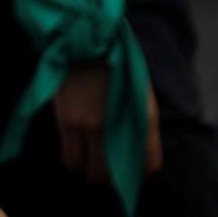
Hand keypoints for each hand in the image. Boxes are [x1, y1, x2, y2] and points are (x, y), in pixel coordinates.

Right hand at [53, 62, 159, 187]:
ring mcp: (91, 126)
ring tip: (87, 163)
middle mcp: (119, 128)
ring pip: (90, 171)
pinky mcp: (67, 121)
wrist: (84, 38)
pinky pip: (69, 157)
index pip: (150, 164)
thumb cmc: (115, 62)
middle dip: (111, 178)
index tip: (131, 170)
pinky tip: (74, 154)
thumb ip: (140, 121)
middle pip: (115, 175)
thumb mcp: (139, 90)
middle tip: (105, 170)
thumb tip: (134, 149)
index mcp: (145, 119)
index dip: (140, 173)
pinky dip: (73, 161)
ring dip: (89, 171)